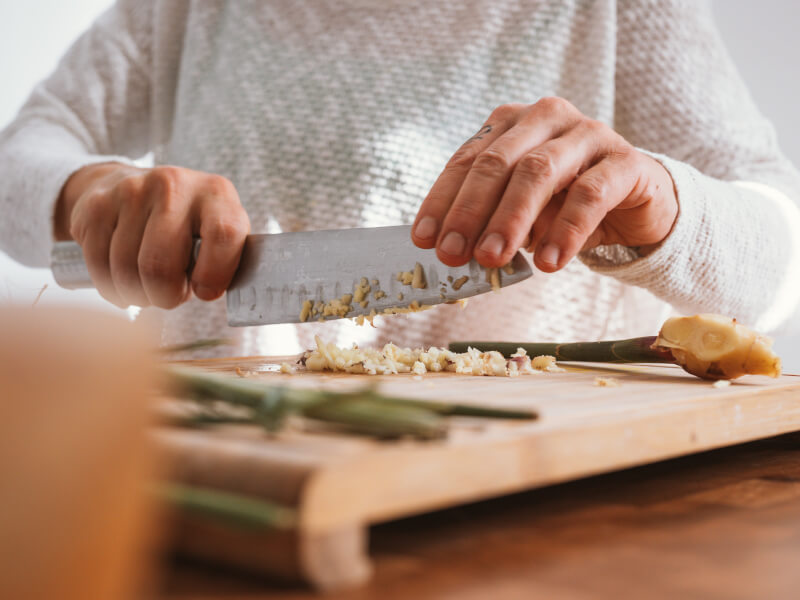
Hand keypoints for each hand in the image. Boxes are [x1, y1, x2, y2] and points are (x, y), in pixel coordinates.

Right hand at [54, 163, 249, 307]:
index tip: (205, 292)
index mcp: (217, 193)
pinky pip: (98, 266)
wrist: (136, 187)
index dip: (214, 275)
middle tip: (170, 296)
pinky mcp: (96, 205)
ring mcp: (132, 191)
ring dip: (137, 295)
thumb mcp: (220, 234)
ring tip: (149, 287)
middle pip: (161, 266)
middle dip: (165, 297)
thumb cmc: (191, 226)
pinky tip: (123, 281)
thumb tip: (209, 292)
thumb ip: (226, 260)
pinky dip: (111, 288)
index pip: (223, 235)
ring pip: (126, 271)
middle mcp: (174, 185)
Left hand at [411, 97, 677, 271]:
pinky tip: (549, 262)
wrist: (637, 202)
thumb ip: (490, 222)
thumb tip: (454, 252)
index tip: (423, 239)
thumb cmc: (566, 204)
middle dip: (470, 212)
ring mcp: (588, 133)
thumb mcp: (521, 213)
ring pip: (539, 171)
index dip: (442, 201)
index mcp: (511, 125)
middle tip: (453, 255)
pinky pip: (590, 194)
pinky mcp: (625, 160)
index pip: (467, 160)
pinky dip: (565, 230)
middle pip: (498, 162)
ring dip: (510, 219)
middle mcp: (546, 118)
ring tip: (493, 259)